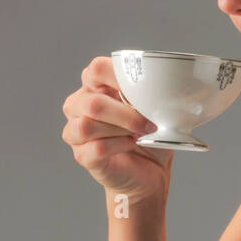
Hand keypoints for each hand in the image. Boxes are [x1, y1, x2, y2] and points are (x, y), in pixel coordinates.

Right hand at [61, 55, 173, 201]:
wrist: (150, 170)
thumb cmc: (149, 136)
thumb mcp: (153, 109)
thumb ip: (150, 93)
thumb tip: (164, 86)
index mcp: (95, 86)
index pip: (96, 70)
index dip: (118, 78)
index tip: (141, 90)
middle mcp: (79, 106)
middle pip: (93, 103)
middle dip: (125, 114)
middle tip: (148, 123)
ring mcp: (76, 131)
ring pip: (88, 125)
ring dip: (121, 130)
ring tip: (138, 135)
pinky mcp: (82, 155)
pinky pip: (96, 147)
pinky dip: (118, 146)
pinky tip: (130, 145)